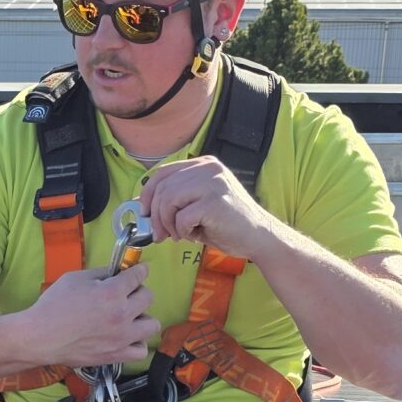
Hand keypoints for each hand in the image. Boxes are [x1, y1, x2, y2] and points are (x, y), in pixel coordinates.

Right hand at [25, 263, 156, 368]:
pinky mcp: (115, 355)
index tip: (139, 271)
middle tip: (127, 293)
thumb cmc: (53, 306)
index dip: (140, 271)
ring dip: (142, 317)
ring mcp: (121, 337)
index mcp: (112, 292)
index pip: (139, 276)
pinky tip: (127, 337)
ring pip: (151, 324)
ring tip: (129, 317)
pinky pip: (140, 350)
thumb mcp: (75, 279)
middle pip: (148, 297)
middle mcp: (122, 314)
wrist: (40, 337)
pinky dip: (137, 343)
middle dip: (139, 291)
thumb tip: (117, 272)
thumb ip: (100, 273)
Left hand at [139, 156, 272, 258]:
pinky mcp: (215, 202)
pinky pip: (182, 217)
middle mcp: (208, 168)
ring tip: (179, 235)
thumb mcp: (199, 203)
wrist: (259, 236)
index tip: (144, 213)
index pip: (163, 172)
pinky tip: (195, 235)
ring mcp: (213, 183)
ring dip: (168, 224)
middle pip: (163, 188)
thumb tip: (142, 208)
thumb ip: (176, 199)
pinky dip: (183, 231)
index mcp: (203, 164)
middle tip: (160, 234)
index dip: (147, 194)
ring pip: (169, 201)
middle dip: (155, 215)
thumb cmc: (227, 223)